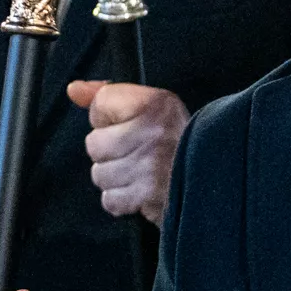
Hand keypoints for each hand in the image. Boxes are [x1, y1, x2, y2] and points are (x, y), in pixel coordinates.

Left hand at [69, 80, 188, 223]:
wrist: (216, 178)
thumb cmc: (180, 142)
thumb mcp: (152, 107)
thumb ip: (108, 96)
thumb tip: (74, 89)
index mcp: (156, 103)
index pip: (101, 103)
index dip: (107, 118)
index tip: (126, 124)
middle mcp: (153, 131)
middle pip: (94, 144)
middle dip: (109, 152)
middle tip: (136, 153)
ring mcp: (150, 165)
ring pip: (100, 174)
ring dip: (116, 179)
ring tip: (139, 173)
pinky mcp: (148, 195)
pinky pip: (110, 200)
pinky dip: (122, 201)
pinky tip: (140, 191)